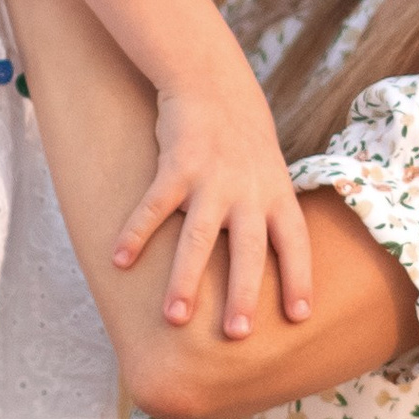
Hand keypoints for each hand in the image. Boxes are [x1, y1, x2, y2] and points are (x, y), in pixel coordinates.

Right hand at [108, 45, 316, 339]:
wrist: (214, 83)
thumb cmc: (244, 144)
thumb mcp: (271, 177)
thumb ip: (271, 221)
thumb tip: (271, 279)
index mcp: (276, 197)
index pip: (295, 244)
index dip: (299, 279)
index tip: (299, 317)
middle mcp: (249, 192)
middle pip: (249, 250)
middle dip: (243, 294)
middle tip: (237, 335)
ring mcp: (212, 179)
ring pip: (199, 238)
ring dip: (185, 280)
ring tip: (175, 319)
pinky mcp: (177, 165)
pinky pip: (154, 206)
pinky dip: (136, 233)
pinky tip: (119, 261)